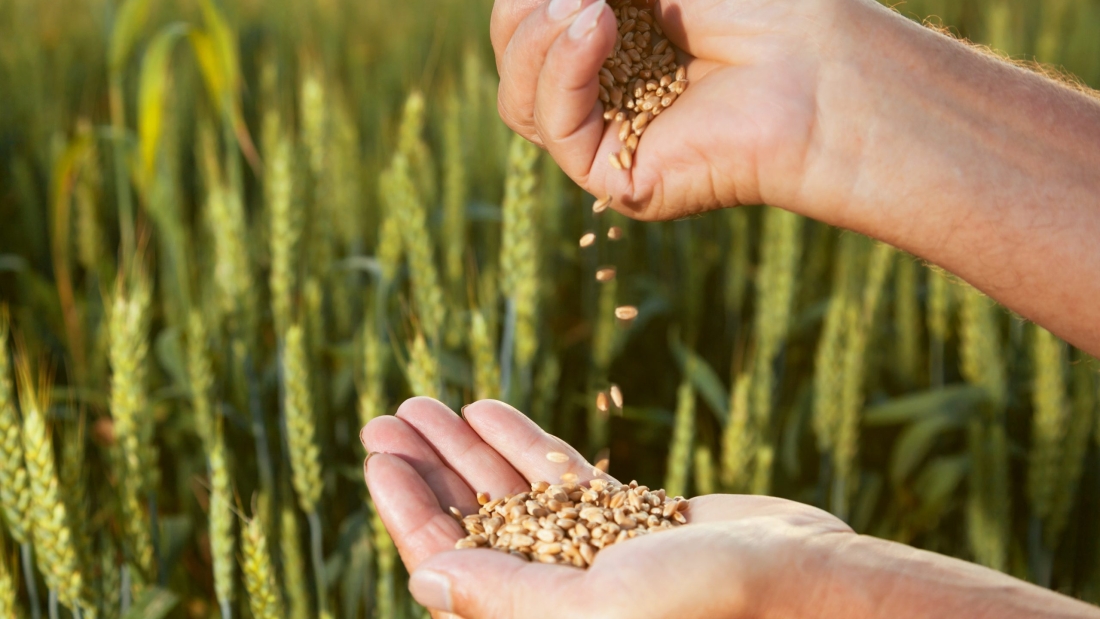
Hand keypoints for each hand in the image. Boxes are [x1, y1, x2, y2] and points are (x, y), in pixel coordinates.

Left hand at [360, 397, 852, 618]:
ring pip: (511, 492)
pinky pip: (560, 476)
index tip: (376, 455)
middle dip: (427, 469)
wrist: (807, 580)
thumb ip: (505, 597)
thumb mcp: (593, 607)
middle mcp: (558, 592)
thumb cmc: (708, 607)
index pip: (449, 563)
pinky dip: (523, 442)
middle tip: (386, 417)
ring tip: (426, 404)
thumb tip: (425, 578)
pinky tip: (487, 408)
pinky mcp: (629, 521)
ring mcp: (592, 552)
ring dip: (467, 448)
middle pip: (472, 521)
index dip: (407, 508)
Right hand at [490, 0, 872, 220]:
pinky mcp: (617, 178)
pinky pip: (555, 127)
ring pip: (518, 100)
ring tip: (586, 2)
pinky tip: (597, 27)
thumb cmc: (763, 6)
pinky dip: (562, 71)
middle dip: (522, 11)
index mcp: (614, 40)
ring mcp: (608, 137)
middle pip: (513, 59)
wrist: (821, 68)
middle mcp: (605, 92)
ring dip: (534, 40)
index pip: (529, 20)